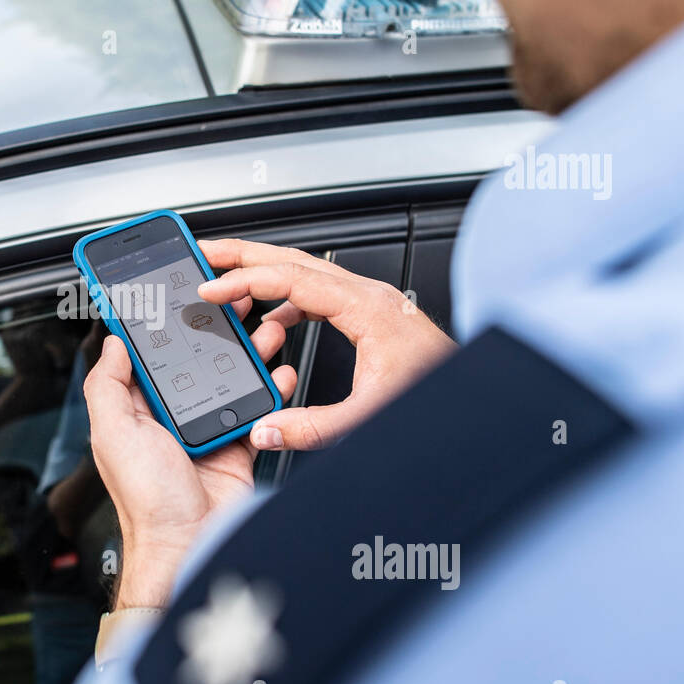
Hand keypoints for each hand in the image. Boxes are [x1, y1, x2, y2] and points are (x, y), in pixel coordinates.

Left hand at [83, 301, 295, 608]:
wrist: (190, 545)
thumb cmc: (146, 501)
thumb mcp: (113, 433)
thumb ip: (109, 385)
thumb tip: (112, 342)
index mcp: (137, 410)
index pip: (148, 356)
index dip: (161, 325)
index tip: (177, 295)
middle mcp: (172, 417)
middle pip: (197, 360)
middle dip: (218, 330)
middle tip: (236, 303)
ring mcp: (208, 429)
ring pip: (232, 377)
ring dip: (251, 351)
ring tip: (266, 328)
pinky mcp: (239, 444)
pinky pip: (259, 408)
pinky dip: (273, 387)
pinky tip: (280, 372)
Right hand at [196, 238, 454, 450]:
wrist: (481, 399)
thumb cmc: (440, 397)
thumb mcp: (369, 418)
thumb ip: (311, 428)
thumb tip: (264, 431)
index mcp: (366, 308)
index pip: (292, 278)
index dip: (245, 280)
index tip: (211, 288)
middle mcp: (369, 296)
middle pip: (294, 259)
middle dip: (244, 255)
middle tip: (202, 252)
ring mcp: (371, 301)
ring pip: (305, 272)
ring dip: (263, 274)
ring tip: (226, 281)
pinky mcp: (371, 315)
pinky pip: (319, 294)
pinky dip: (287, 299)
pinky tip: (270, 320)